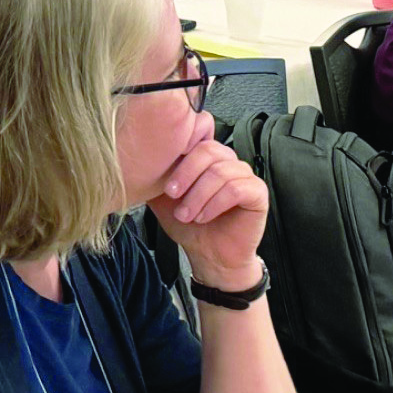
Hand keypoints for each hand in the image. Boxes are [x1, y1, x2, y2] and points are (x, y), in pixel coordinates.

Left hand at [146, 119, 268, 283]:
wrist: (209, 256)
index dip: (179, 153)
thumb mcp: (162, 198)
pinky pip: (237, 188)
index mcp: (205, 157)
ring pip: (221, 171)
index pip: (195, 136)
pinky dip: (215, 203)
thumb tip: (134, 160)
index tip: (164, 179)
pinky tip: (204, 217)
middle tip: (172, 197)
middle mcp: (227, 161)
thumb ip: (154, 176)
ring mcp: (244, 175)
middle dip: (185, 175)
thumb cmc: (189, 226)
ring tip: (187, 214)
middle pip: (208, 150)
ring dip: (198, 195)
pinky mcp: (257, 193)